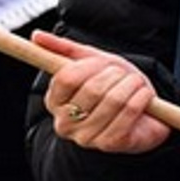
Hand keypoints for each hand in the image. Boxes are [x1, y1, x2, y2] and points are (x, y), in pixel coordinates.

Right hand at [33, 30, 169, 153]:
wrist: (142, 112)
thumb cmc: (113, 86)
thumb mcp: (90, 62)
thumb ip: (63, 49)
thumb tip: (36, 36)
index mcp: (54, 101)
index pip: (66, 79)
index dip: (89, 66)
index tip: (102, 62)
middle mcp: (64, 123)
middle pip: (91, 90)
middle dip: (115, 75)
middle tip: (124, 74)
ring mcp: (86, 137)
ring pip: (113, 101)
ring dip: (132, 85)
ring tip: (136, 84)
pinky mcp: (110, 144)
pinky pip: (128, 113)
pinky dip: (141, 99)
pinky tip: (144, 96)